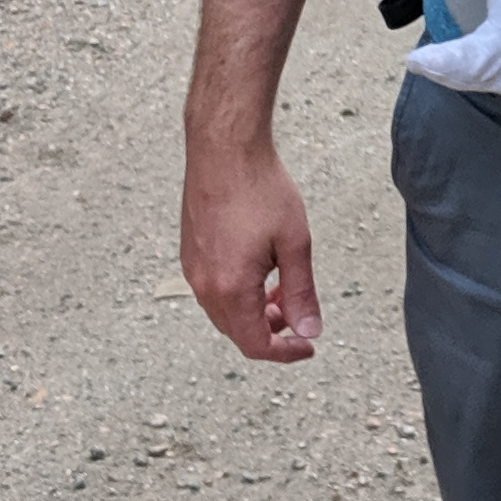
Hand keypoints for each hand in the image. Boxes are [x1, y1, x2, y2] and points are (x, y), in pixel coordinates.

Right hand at [180, 131, 322, 364]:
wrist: (224, 148)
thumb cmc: (260, 189)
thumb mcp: (295, 244)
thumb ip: (302, 293)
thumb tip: (310, 331)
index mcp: (230, 289)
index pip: (256, 344)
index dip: (286, 352)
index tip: (309, 345)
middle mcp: (204, 285)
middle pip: (237, 331)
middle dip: (271, 330)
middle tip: (299, 311)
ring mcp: (193, 268)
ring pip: (225, 311)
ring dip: (254, 311)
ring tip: (282, 287)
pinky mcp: (191, 252)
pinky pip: (214, 289)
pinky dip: (239, 293)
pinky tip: (261, 268)